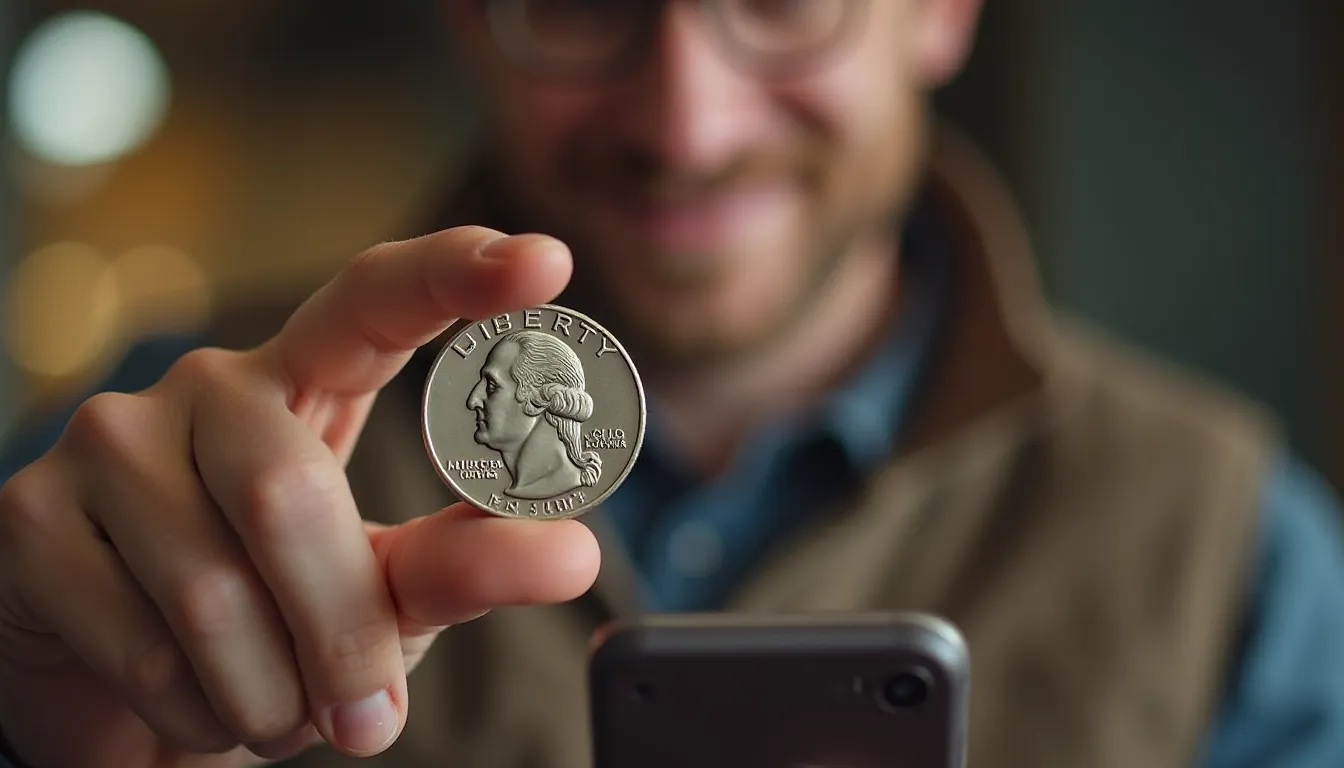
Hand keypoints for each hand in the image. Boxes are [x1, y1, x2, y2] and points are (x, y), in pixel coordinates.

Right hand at [0, 228, 600, 766]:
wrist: (132, 701)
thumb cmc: (281, 623)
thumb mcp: (387, 591)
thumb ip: (465, 564)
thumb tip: (568, 554)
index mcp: (309, 379)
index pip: (377, 299)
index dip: (454, 273)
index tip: (545, 262)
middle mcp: (207, 387)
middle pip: (289, 492)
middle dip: (339, 632)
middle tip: (364, 714)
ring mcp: (107, 439)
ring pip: (212, 586)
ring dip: (268, 691)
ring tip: (275, 706)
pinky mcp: (29, 515)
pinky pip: (139, 640)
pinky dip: (193, 708)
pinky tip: (191, 700)